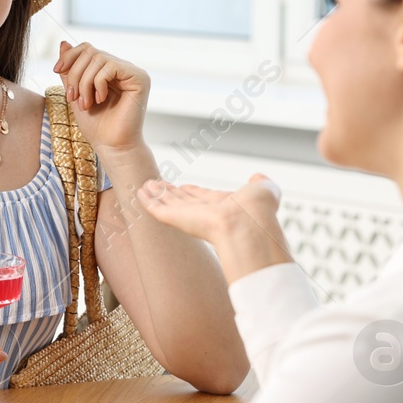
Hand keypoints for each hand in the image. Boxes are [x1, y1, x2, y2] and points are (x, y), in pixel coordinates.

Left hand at [55, 40, 148, 152]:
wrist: (111, 146)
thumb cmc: (95, 125)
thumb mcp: (75, 93)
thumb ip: (70, 70)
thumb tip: (63, 42)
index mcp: (108, 71)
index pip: (87, 48)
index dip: (69, 56)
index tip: (56, 70)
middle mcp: (122, 68)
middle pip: (90, 51)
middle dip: (75, 74)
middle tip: (72, 97)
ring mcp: (132, 72)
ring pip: (98, 59)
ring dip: (84, 82)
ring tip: (86, 103)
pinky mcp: (139, 78)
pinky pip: (111, 67)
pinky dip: (98, 83)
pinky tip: (100, 100)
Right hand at [136, 174, 293, 282]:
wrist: (248, 225)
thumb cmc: (258, 211)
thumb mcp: (263, 189)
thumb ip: (260, 183)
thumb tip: (258, 177)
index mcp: (224, 206)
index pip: (204, 198)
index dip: (194, 192)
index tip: (185, 187)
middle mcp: (205, 213)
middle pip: (183, 201)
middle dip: (171, 193)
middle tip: (159, 185)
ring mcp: (189, 217)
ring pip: (168, 203)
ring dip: (157, 194)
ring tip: (146, 185)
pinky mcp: (175, 219)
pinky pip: (157, 208)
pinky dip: (148, 200)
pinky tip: (140, 192)